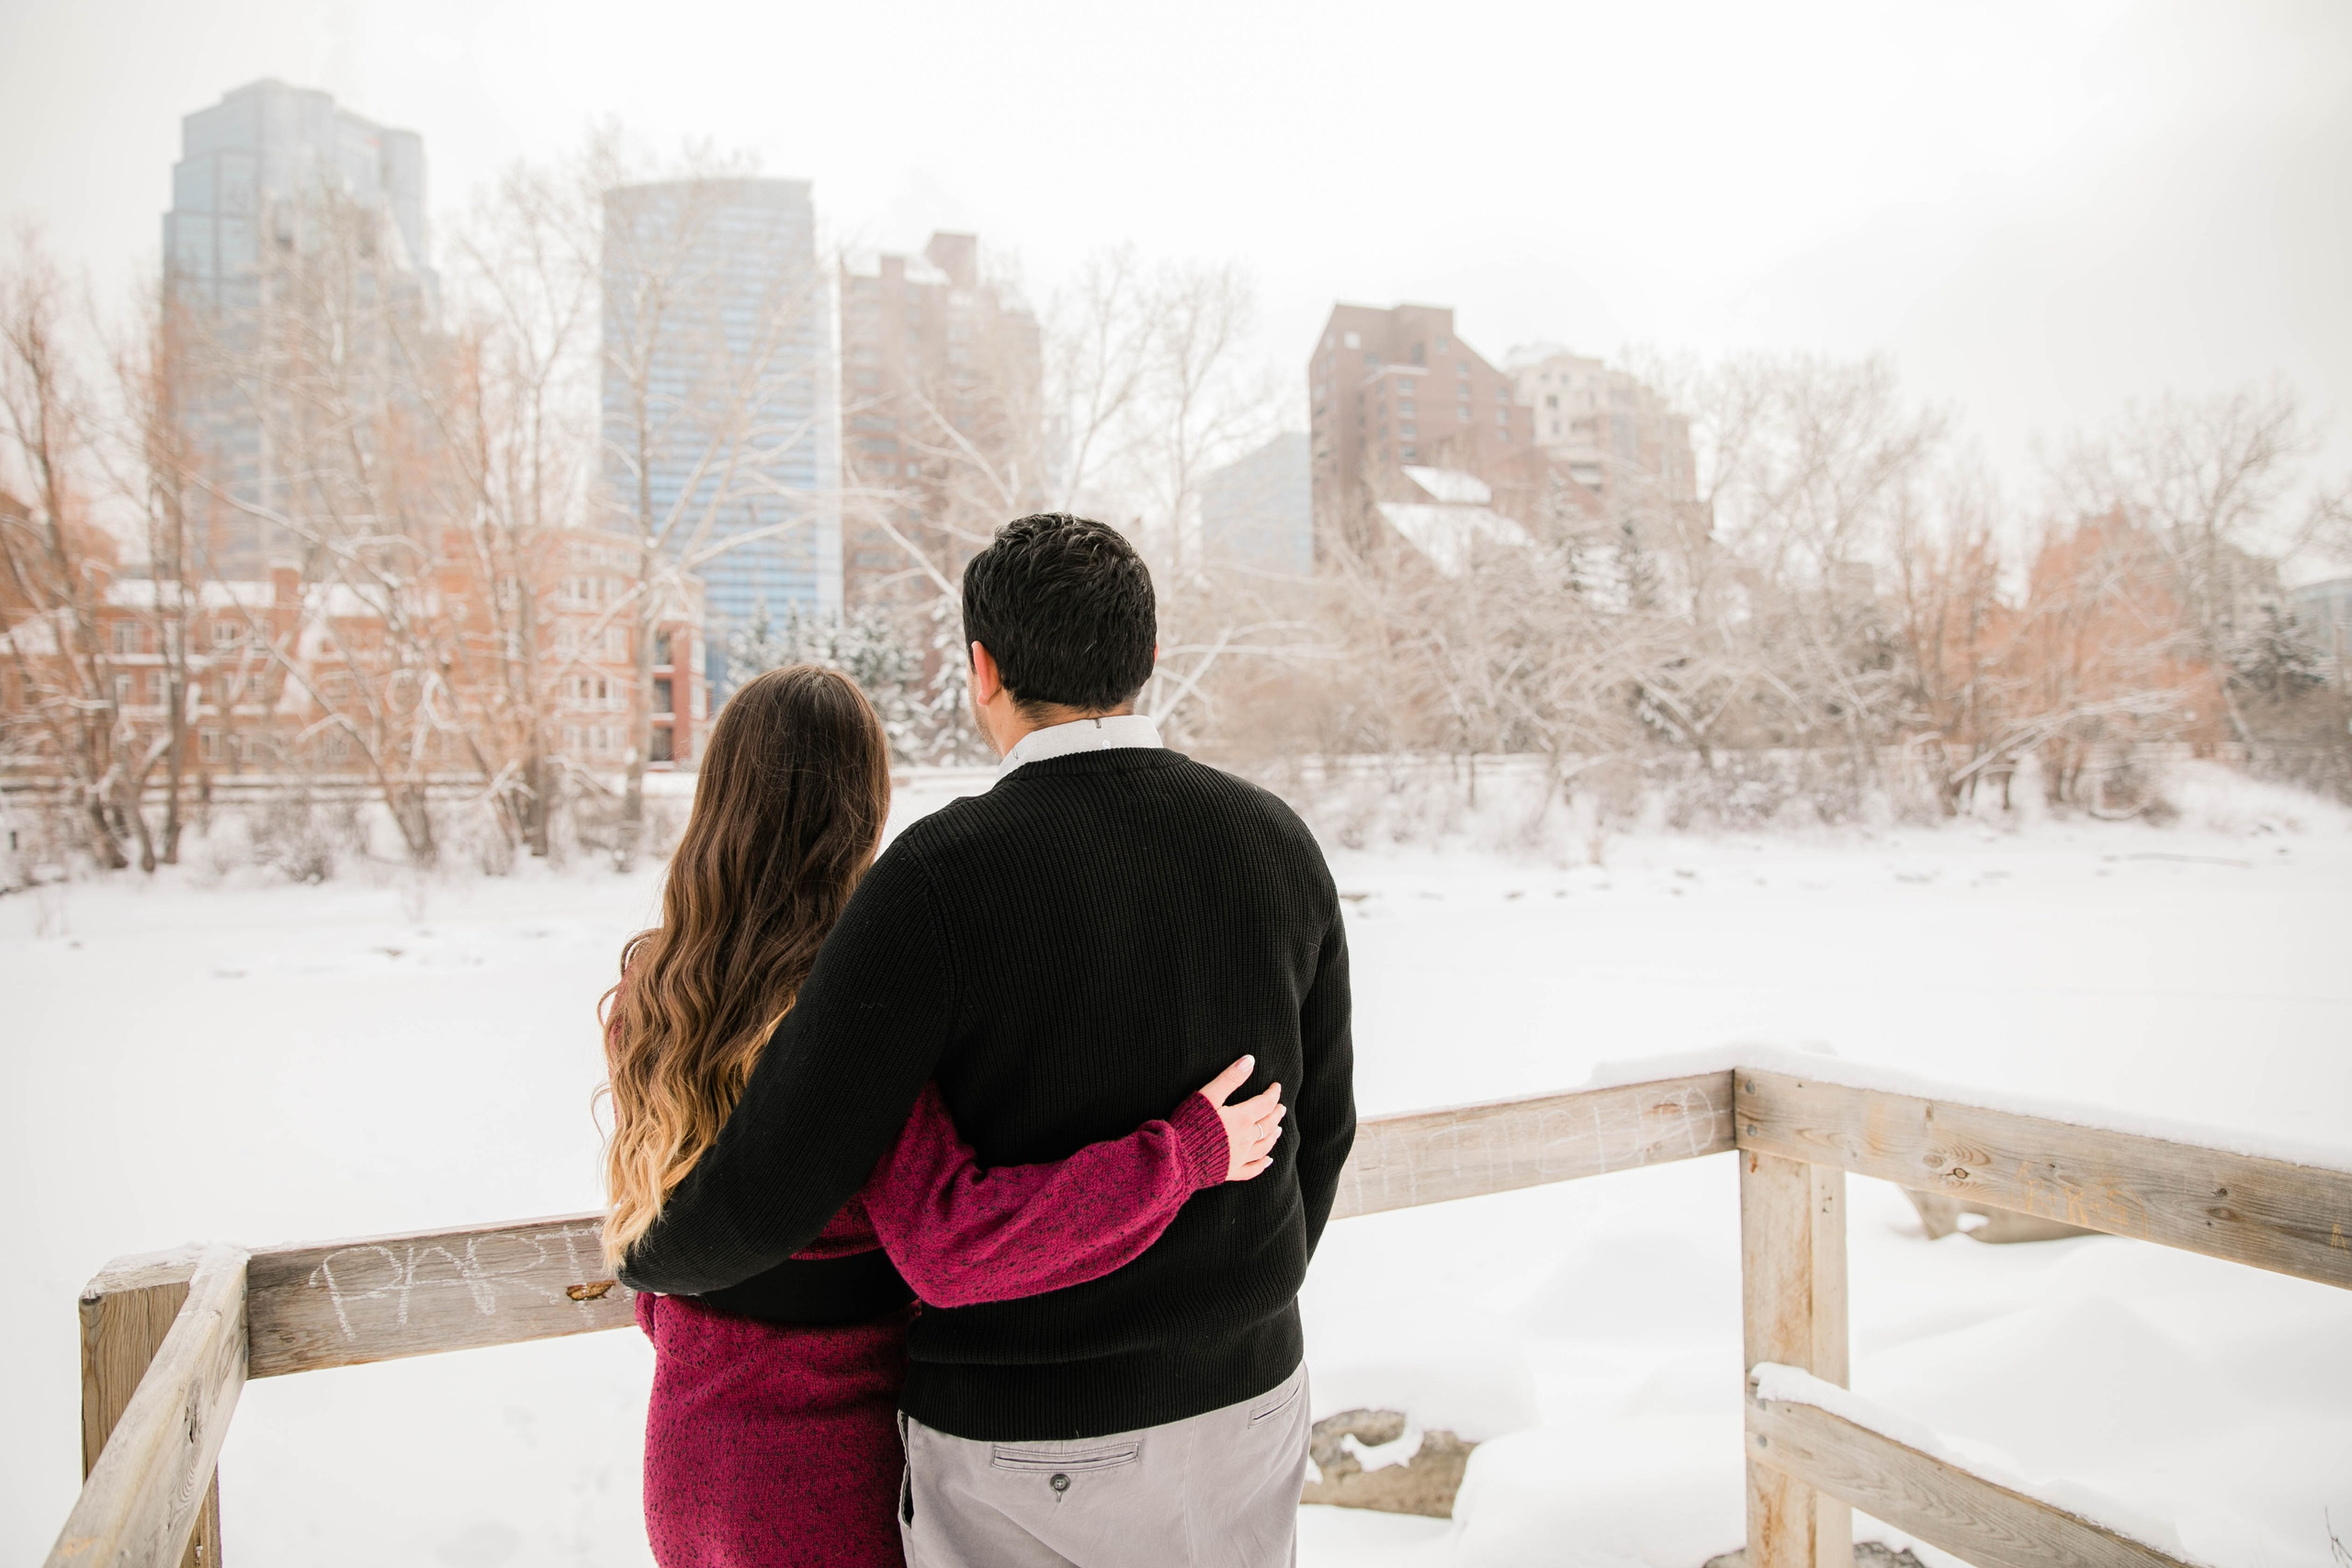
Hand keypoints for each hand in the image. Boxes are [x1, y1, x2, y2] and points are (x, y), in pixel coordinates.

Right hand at [1198, 1056, 1284, 1181]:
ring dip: (1272, 1136)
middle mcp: (1245, 1139)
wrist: (1177, 1158)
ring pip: (1264, 1146)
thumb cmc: (1189, 1124)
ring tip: (1278, 1129)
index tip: (1276, 1086)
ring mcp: (1239, 1157)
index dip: (1273, 1093)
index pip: (1265, 1103)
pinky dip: (1262, 1164)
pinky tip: (1268, 1161)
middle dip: (1275, 1113)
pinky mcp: (1230, 1172)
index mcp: (1242, 1118)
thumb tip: (1249, 1060)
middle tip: (1281, 1107)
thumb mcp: (1209, 1095)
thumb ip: (1229, 1078)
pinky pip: (1252, 1169)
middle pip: (1267, 1124)